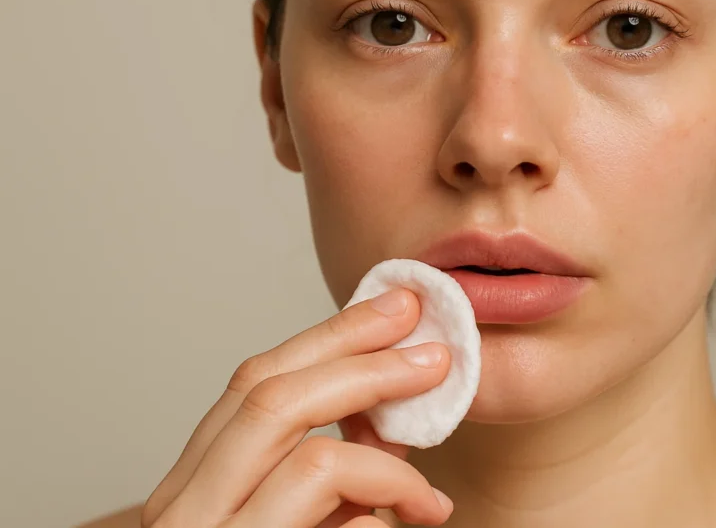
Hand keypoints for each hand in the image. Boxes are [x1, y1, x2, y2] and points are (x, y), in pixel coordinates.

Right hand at [141, 288, 453, 527]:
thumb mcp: (304, 523)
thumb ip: (331, 474)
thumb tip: (391, 414)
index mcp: (194, 488)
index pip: (252, 385)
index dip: (329, 337)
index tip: (395, 309)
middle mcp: (181, 512)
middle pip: (266, 390)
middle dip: (359, 352)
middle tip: (432, 345)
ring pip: (296, 437)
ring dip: (382, 424)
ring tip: (434, 443)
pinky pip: (329, 498)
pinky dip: (387, 491)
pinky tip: (422, 513)